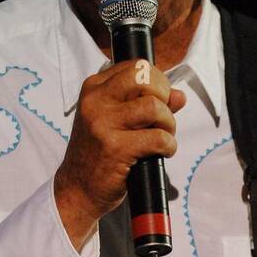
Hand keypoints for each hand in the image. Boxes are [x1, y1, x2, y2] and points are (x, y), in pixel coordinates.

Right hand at [54, 61, 186, 249]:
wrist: (77, 189)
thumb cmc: (99, 154)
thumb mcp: (116, 121)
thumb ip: (146, 104)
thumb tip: (179, 96)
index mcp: (94, 88)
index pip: (136, 66)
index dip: (157, 82)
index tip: (158, 101)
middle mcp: (96, 101)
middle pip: (144, 77)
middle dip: (164, 96)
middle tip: (161, 117)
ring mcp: (103, 124)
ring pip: (154, 107)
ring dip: (168, 124)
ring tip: (162, 137)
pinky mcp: (116, 148)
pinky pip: (158, 137)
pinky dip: (168, 146)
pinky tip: (160, 153)